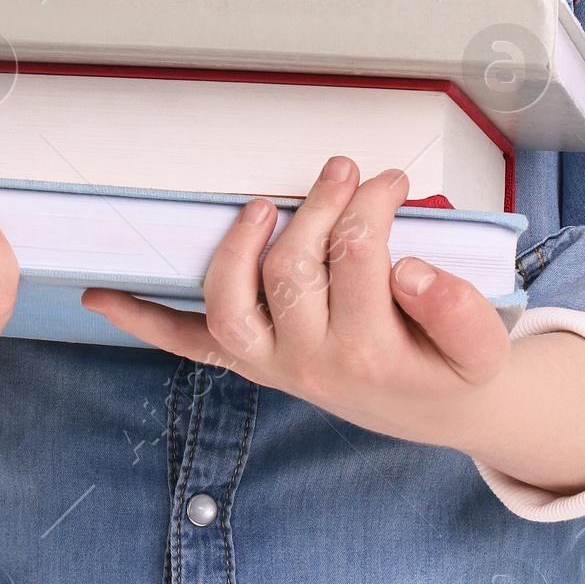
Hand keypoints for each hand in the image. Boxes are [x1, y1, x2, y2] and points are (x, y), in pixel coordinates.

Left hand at [83, 157, 584, 493]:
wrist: (439, 412)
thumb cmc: (453, 366)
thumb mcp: (483, 346)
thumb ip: (457, 309)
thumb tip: (408, 267)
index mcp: (368, 352)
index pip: (358, 257)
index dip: (372, 206)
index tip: (390, 182)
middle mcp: (308, 364)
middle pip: (293, 268)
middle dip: (319, 209)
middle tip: (345, 171)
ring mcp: (271, 364)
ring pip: (232, 301)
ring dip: (237, 244)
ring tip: (265, 203)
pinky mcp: (250, 361)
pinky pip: (186, 344)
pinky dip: (141, 320)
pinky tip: (101, 295)